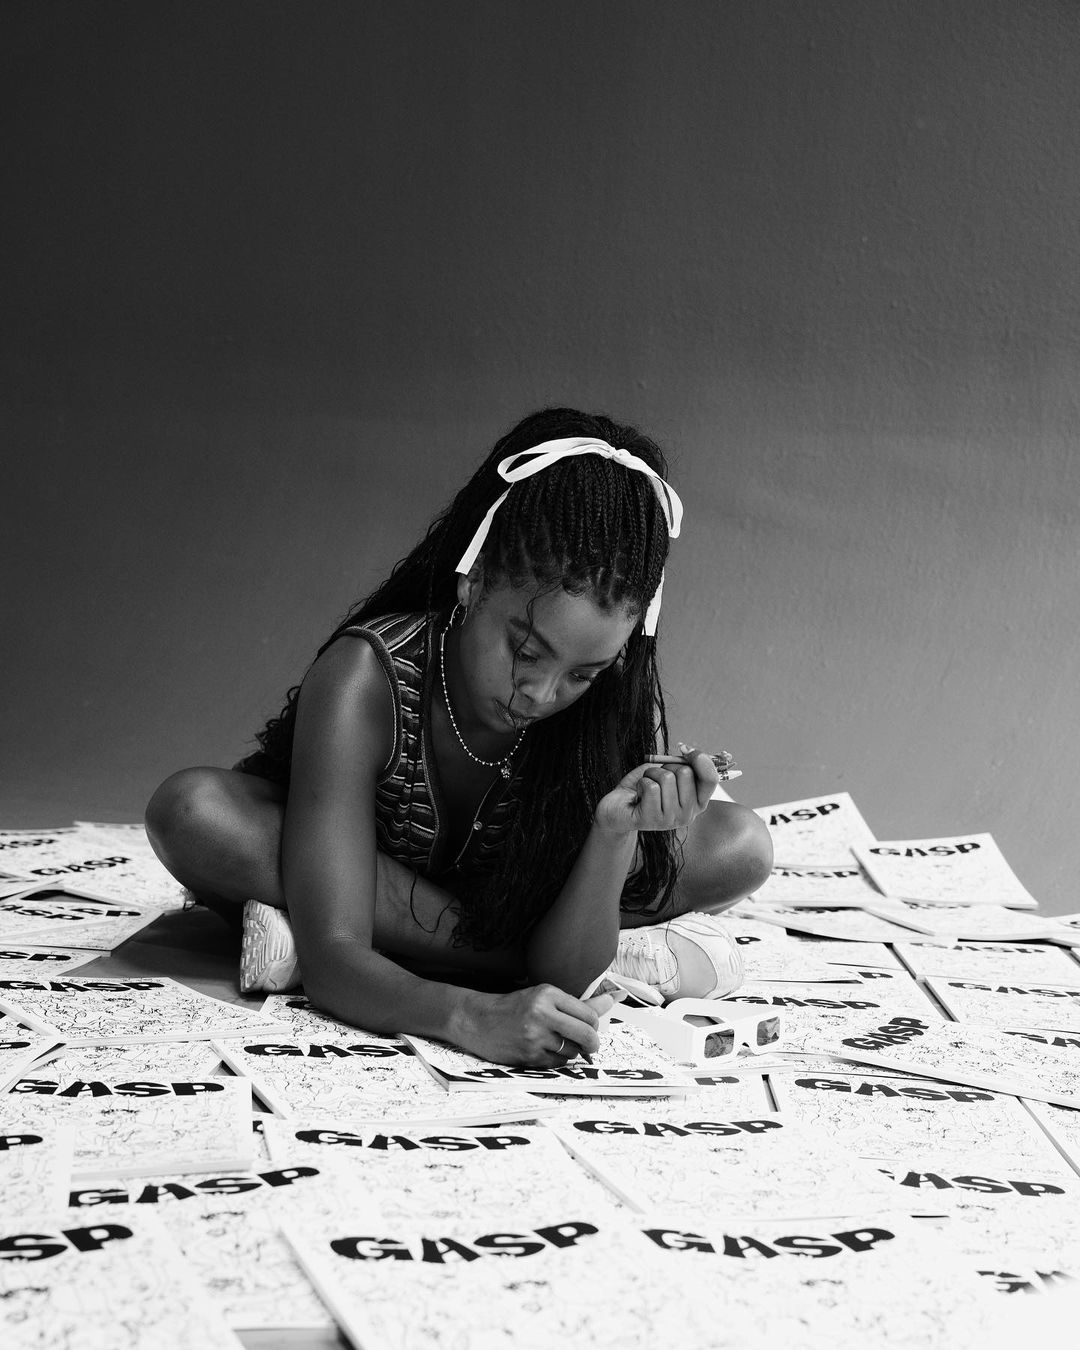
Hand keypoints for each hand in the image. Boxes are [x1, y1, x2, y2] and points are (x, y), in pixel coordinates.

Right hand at [454, 985, 614, 1066]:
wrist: (477, 1020)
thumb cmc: (514, 1007)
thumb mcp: (544, 997)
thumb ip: (579, 1003)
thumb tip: (614, 999)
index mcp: (547, 994)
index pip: (589, 1013)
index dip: (594, 1024)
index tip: (591, 1027)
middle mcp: (542, 1013)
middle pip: (587, 1034)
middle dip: (593, 1043)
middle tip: (590, 1044)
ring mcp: (534, 1036)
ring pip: (573, 1051)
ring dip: (573, 1051)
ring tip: (558, 1043)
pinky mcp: (528, 1055)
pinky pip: (558, 1063)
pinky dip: (558, 1060)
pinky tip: (545, 1051)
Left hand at [594, 746, 718, 835]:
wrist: (618, 808)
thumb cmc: (645, 788)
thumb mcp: (668, 773)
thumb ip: (684, 764)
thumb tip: (688, 750)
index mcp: (697, 803)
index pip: (711, 778)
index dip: (699, 758)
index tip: (684, 749)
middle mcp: (688, 815)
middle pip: (686, 773)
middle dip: (667, 766)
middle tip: (657, 777)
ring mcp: (671, 820)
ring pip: (667, 778)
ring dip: (651, 774)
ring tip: (645, 786)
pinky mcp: (652, 820)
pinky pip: (651, 787)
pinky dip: (641, 782)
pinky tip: (638, 794)